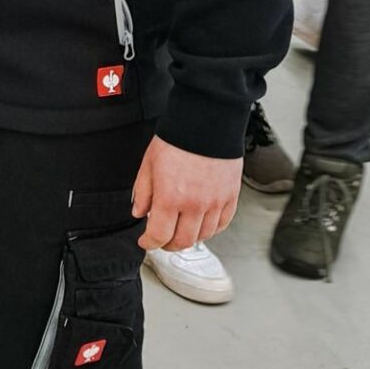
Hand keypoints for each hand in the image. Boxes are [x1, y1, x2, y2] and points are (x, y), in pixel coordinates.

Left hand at [131, 136, 240, 252]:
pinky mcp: (230, 197)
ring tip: (181, 232)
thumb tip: (139, 211)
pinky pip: (222, 224)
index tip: (146, 242)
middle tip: (162, 241)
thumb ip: (142, 192)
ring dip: (189, 238)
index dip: (149, 243)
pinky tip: (202, 225)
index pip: (159, 235)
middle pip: (182, 241)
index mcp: (170, 197)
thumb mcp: (148, 164)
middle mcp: (194, 204)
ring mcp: (215, 202)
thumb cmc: (177, 140)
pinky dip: (211, 230)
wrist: (206, 123)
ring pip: (203, 235)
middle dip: (168, 245)